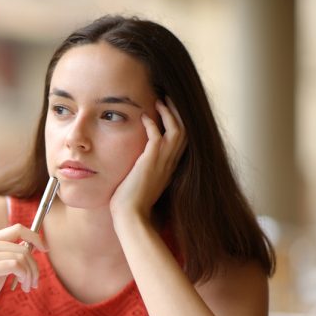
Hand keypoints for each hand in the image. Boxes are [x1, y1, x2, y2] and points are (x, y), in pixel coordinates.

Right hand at [0, 224, 46, 315]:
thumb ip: (10, 257)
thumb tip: (31, 246)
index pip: (18, 228)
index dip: (35, 236)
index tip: (45, 249)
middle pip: (23, 246)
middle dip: (35, 266)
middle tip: (34, 282)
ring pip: (22, 256)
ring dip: (31, 274)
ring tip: (28, 287)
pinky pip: (15, 265)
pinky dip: (24, 275)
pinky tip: (22, 286)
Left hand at [110, 97, 186, 222]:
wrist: (130, 216)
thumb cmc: (131, 204)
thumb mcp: (142, 183)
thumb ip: (144, 171)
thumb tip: (136, 165)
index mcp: (169, 168)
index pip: (181, 141)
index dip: (178, 124)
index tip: (168, 112)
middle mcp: (170, 164)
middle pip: (185, 132)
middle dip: (178, 113)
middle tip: (167, 98)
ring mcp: (163, 163)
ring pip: (177, 131)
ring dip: (169, 114)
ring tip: (159, 100)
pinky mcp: (151, 162)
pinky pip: (157, 137)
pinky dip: (152, 124)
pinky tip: (143, 117)